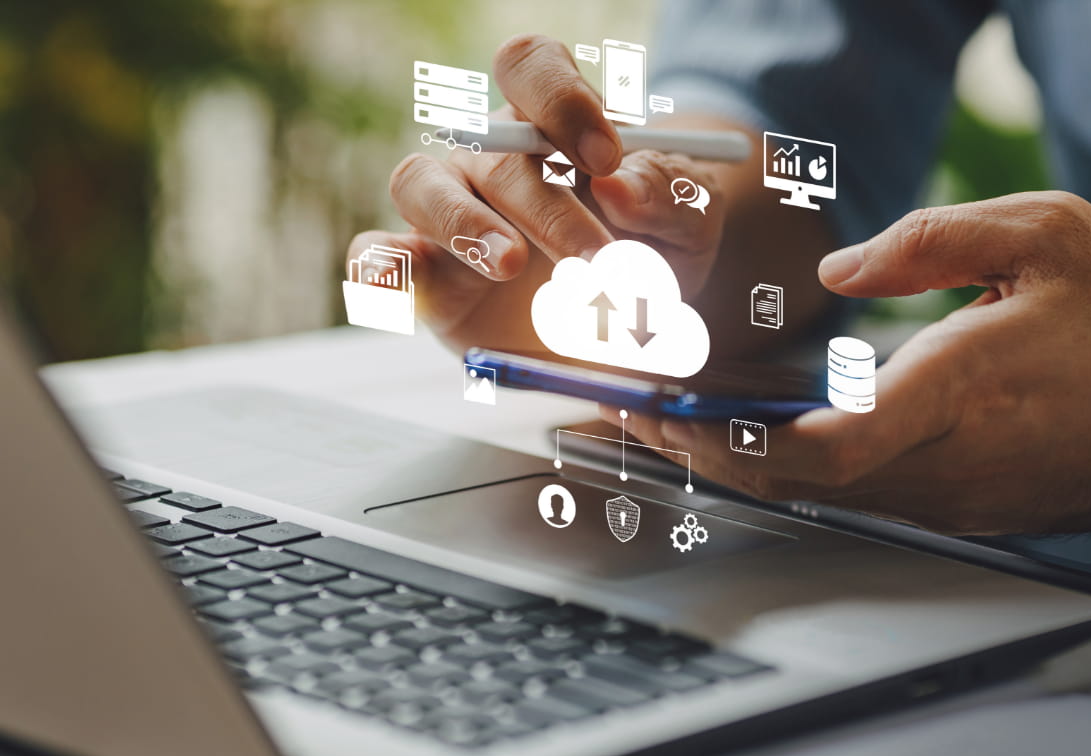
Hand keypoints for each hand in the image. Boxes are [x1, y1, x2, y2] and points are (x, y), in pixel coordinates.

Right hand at [348, 34, 739, 355]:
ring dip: (465, 222)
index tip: (606, 158)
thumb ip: (671, 197)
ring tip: (513, 264)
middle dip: (550, 207)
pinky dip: (381, 266)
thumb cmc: (658, 255)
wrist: (634, 332)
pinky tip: (404, 280)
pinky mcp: (428, 279)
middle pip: (493, 148)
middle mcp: (492, 158)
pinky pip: (375, 256)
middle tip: (599, 262)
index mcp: (555, 124)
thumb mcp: (692, 224)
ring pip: (418, 181)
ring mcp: (450, 213)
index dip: (562, 99)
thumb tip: (620, 186)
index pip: (532, 67)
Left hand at [619, 192, 1090, 533]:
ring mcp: (966, 500)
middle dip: (699, 452)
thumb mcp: (1048, 234)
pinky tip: (764, 438)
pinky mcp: (977, 511)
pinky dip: (803, 472)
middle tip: (623, 417)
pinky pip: (870, 497)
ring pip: (826, 496)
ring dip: (744, 464)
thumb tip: (835, 278)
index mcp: (965, 389)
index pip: (818, 444)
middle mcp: (955, 465)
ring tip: (668, 422)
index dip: (723, 436)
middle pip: (796, 483)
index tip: (658, 406)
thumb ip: (930, 242)